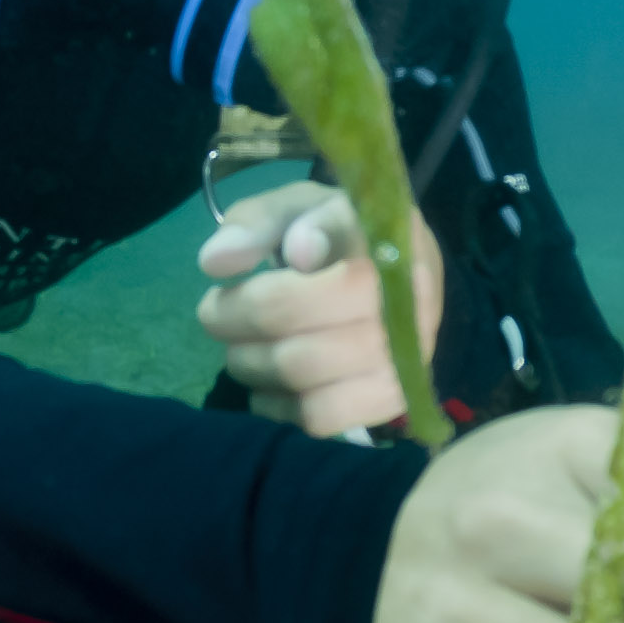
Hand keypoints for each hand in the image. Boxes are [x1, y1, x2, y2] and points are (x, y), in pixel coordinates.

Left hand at [195, 178, 446, 434]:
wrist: (396, 269)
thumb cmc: (334, 231)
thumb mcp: (296, 206)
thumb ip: (256, 223)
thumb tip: (216, 262)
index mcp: (388, 241)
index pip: (323, 268)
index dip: (268, 284)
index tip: (228, 276)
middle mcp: (408, 302)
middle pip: (295, 327)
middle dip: (234, 323)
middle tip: (215, 313)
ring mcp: (406, 356)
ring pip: (302, 375)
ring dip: (251, 365)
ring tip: (240, 346)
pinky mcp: (393, 398)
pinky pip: (321, 417)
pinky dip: (279, 406)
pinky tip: (267, 383)